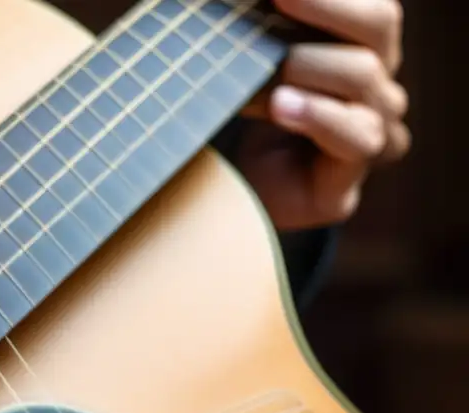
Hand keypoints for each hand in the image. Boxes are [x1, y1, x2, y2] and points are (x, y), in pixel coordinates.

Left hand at [237, 0, 409, 229]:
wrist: (233, 194)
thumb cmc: (248, 119)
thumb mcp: (260, 65)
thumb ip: (271, 30)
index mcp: (365, 52)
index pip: (373, 7)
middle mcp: (378, 89)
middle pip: (379, 29)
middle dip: (322, 11)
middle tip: (273, 5)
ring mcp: (372, 134)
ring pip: (362, 77)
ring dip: (302, 66)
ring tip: (258, 70)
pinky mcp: (348, 182)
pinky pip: (354, 136)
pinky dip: (316, 114)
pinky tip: (283, 105)